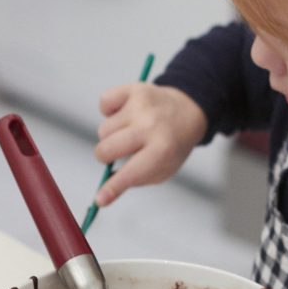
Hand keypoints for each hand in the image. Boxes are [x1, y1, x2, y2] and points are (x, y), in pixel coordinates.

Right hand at [93, 83, 206, 204]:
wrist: (187, 112)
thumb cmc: (171, 145)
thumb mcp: (162, 169)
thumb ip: (134, 180)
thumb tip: (104, 192)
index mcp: (162, 150)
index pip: (129, 174)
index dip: (112, 189)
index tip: (100, 199)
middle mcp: (150, 126)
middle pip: (105, 149)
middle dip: (105, 157)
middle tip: (116, 154)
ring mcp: (141, 106)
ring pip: (103, 129)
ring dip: (112, 134)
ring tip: (131, 131)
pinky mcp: (134, 89)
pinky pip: (104, 102)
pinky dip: (110, 110)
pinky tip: (125, 114)